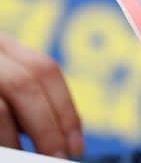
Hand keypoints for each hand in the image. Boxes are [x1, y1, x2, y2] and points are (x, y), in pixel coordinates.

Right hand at [0, 33, 83, 158]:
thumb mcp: (3, 84)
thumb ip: (25, 103)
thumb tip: (61, 139)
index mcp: (0, 45)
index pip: (44, 69)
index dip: (66, 109)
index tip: (77, 145)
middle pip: (25, 83)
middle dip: (49, 127)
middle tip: (59, 158)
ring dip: (16, 142)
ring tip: (30, 160)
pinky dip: (2, 140)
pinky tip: (7, 153)